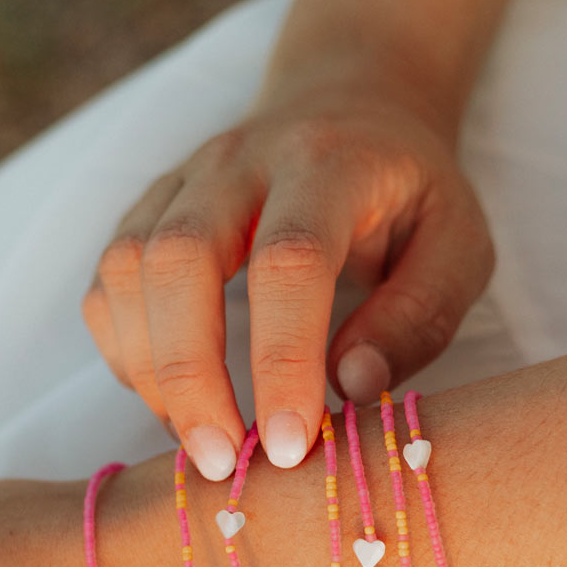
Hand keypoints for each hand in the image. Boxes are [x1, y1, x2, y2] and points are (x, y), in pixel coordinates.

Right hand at [81, 72, 494, 479]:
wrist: (347, 104)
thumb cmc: (408, 194)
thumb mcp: (458, 246)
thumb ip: (417, 316)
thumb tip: (350, 388)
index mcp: (327, 164)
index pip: (289, 260)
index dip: (282, 359)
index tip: (287, 447)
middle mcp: (238, 162)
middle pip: (178, 260)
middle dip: (189, 375)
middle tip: (219, 462)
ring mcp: (179, 183)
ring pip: (127, 272)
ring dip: (151, 373)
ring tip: (198, 442)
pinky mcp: (144, 212)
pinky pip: (108, 287)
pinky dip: (126, 354)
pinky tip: (171, 397)